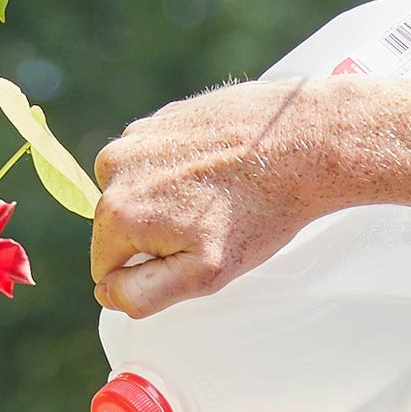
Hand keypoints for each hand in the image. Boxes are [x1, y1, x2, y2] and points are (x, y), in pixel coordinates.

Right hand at [91, 79, 340, 318]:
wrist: (304, 140)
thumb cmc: (258, 212)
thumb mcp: (202, 275)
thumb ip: (142, 295)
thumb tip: (106, 292)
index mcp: (116, 212)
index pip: (105, 268)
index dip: (147, 273)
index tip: (189, 253)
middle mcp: (113, 167)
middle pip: (117, 228)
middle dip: (155, 235)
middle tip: (208, 226)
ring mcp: (136, 135)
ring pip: (135, 194)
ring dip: (165, 202)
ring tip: (215, 196)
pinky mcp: (161, 116)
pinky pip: (155, 162)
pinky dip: (180, 171)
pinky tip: (218, 171)